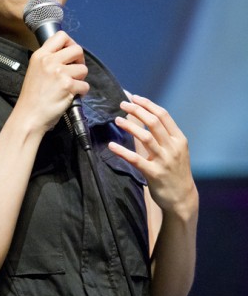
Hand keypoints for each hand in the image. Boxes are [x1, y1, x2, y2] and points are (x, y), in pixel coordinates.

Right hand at [16, 31, 89, 133]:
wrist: (29, 116)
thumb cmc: (32, 98)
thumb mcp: (35, 70)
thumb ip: (48, 60)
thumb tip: (67, 56)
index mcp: (40, 55)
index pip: (61, 36)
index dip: (70, 43)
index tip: (70, 54)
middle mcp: (49, 61)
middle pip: (77, 49)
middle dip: (80, 60)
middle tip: (75, 71)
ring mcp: (59, 73)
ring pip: (83, 68)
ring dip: (81, 78)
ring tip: (71, 86)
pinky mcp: (68, 86)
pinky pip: (85, 85)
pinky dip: (81, 92)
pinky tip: (71, 96)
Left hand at [109, 95, 197, 216]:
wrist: (183, 198)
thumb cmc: (175, 171)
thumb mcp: (175, 150)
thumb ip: (162, 135)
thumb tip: (144, 115)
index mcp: (178, 139)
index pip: (163, 115)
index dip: (147, 104)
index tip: (134, 97)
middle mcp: (173, 147)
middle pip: (154, 122)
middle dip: (137, 110)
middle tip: (123, 104)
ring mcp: (164, 161)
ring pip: (146, 137)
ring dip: (130, 126)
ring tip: (117, 120)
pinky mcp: (154, 174)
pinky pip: (136, 159)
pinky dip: (122, 151)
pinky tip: (111, 146)